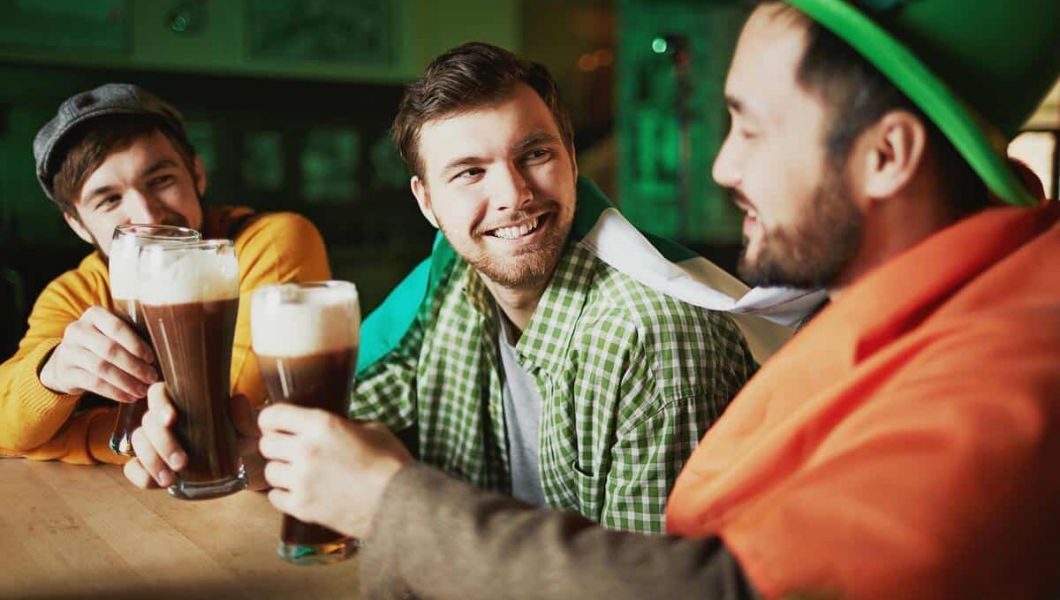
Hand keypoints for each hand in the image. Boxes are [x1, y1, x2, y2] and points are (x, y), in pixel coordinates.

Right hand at [39, 306, 156, 401]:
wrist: (66, 361)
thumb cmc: (102, 343)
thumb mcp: (114, 333)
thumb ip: (134, 335)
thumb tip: (165, 349)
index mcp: (94, 315)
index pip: (117, 327)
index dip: (136, 344)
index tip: (152, 359)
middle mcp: (78, 330)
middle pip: (110, 349)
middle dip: (135, 366)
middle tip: (152, 378)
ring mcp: (68, 351)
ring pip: (102, 368)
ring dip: (127, 382)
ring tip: (143, 390)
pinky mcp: (65, 372)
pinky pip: (94, 383)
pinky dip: (115, 392)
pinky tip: (129, 397)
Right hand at [123, 383, 261, 488]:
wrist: (239, 465)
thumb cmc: (240, 438)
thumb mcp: (249, 430)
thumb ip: (246, 418)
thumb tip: (237, 401)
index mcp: (182, 402)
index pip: (158, 393)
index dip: (159, 404)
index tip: (172, 419)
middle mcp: (163, 420)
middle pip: (147, 422)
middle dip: (162, 443)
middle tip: (182, 463)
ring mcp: (154, 443)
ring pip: (138, 443)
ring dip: (151, 461)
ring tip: (171, 479)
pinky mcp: (150, 466)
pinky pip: (133, 468)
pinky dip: (140, 475)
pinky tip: (157, 483)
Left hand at [258, 404, 411, 538]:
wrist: (398, 503)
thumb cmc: (391, 463)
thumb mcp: (373, 429)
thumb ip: (346, 425)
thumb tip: (337, 427)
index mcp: (321, 424)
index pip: (272, 416)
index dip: (272, 420)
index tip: (277, 425)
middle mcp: (305, 450)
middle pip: (266, 444)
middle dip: (277, 445)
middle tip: (290, 450)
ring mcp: (300, 481)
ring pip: (269, 472)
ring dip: (282, 471)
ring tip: (298, 474)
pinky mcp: (301, 507)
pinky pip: (274, 497)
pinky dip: (284, 494)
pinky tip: (299, 492)